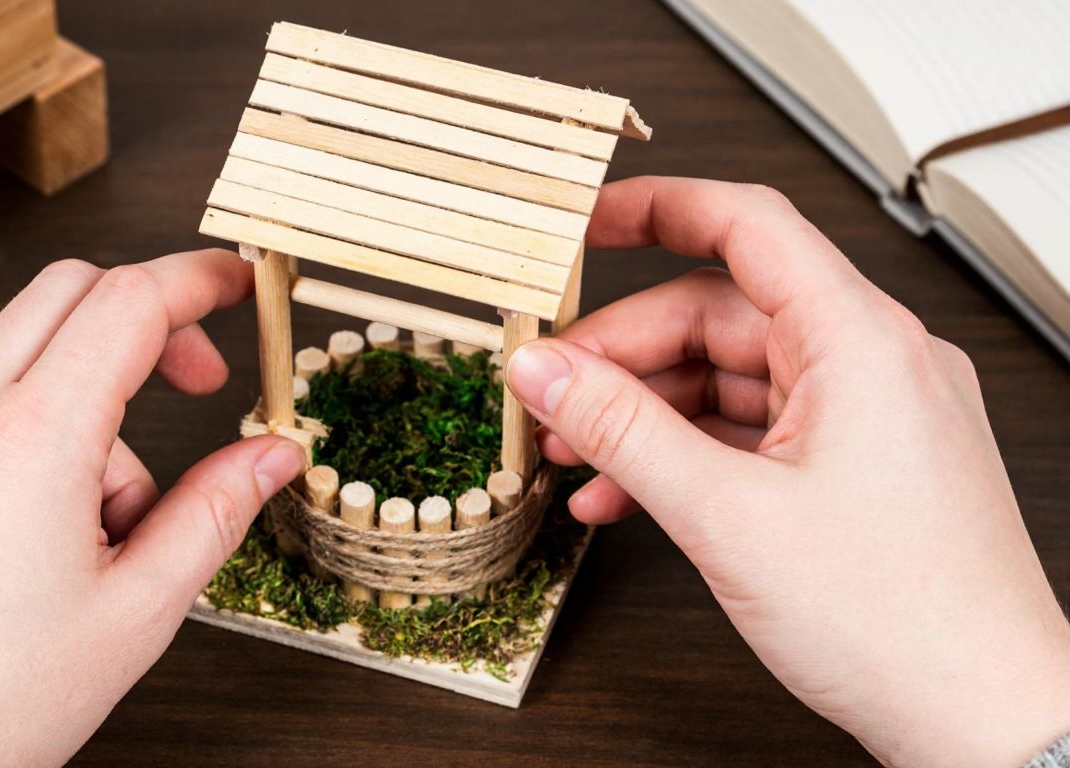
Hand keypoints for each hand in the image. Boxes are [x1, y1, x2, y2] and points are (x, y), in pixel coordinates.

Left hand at [0, 250, 303, 766]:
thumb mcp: (137, 613)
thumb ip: (215, 514)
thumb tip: (272, 456)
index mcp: (34, 437)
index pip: (130, 300)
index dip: (199, 279)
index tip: (239, 283)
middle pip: (69, 290)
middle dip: (149, 314)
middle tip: (199, 380)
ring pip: (27, 352)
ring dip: (93, 394)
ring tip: (113, 521)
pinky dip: (39, 427)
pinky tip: (50, 532)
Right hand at [505, 177, 1069, 766]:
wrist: (983, 720)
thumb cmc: (900, 622)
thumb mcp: (726, 516)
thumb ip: (621, 431)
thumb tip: (546, 371)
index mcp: (859, 342)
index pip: (747, 226)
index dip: (656, 209)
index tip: (587, 219)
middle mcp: (872, 364)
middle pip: (719, 317)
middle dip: (624, 355)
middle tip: (552, 393)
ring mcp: (867, 418)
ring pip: (729, 380)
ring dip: (645, 414)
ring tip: (576, 455)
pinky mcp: (857, 468)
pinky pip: (753, 434)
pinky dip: (686, 455)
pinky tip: (627, 496)